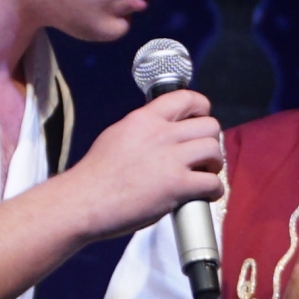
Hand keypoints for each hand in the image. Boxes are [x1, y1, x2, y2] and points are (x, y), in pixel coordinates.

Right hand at [67, 90, 222, 241]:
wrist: (84, 200)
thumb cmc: (95, 175)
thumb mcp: (117, 135)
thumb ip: (142, 129)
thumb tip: (160, 130)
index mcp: (144, 119)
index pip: (186, 98)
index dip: (202, 108)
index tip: (202, 118)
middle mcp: (160, 134)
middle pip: (208, 125)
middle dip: (211, 140)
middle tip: (203, 155)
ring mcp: (170, 160)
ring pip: (214, 150)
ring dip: (214, 164)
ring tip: (205, 174)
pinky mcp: (176, 186)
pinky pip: (212, 182)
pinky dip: (215, 190)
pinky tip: (206, 195)